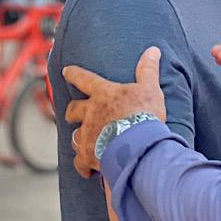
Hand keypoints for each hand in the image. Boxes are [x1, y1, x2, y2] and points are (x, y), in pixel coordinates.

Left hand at [63, 47, 165, 177]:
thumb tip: (153, 50)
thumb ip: (148, 70)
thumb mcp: (150, 88)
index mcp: (103, 94)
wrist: (137, 143)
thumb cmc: (144, 114)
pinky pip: (80, 161)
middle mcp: (90, 113)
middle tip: (73, 113)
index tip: (66, 71)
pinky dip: (83, 165)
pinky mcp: (87, 155)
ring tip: (84, 141)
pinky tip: (87, 170)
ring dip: (79, 137)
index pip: (84, 79)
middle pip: (74, 109)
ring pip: (75, 135)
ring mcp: (87, 134)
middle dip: (73, 111)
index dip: (74, 74)